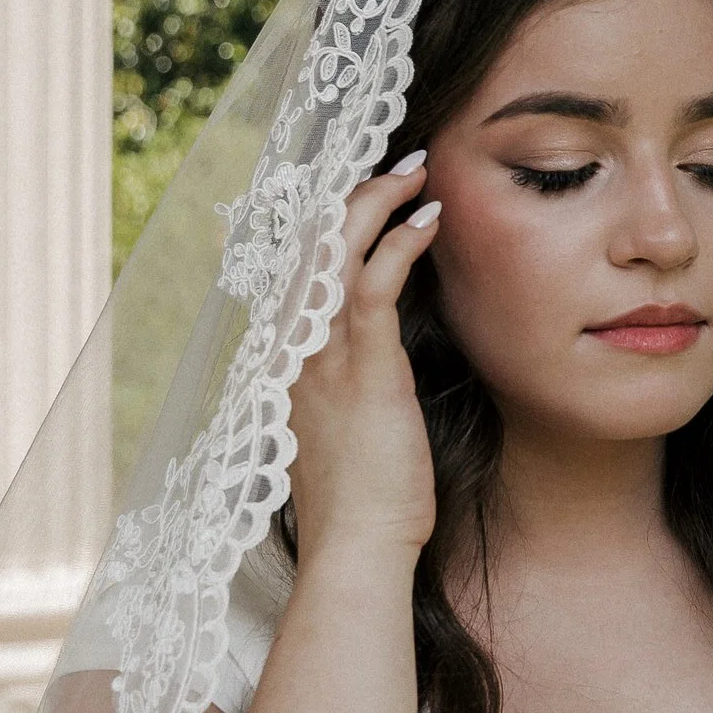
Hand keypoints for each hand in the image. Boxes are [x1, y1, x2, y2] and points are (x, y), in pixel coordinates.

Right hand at [284, 161, 442, 561]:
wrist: (356, 548)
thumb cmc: (357, 495)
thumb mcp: (338, 423)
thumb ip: (340, 375)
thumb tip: (365, 345)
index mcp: (283, 357)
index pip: (284, 262)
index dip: (310, 212)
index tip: (344, 180)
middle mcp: (291, 346)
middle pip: (304, 239)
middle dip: (347, 189)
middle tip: (395, 163)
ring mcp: (322, 354)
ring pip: (334, 247)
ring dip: (377, 199)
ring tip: (416, 172)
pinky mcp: (363, 368)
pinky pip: (374, 284)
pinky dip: (401, 242)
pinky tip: (430, 220)